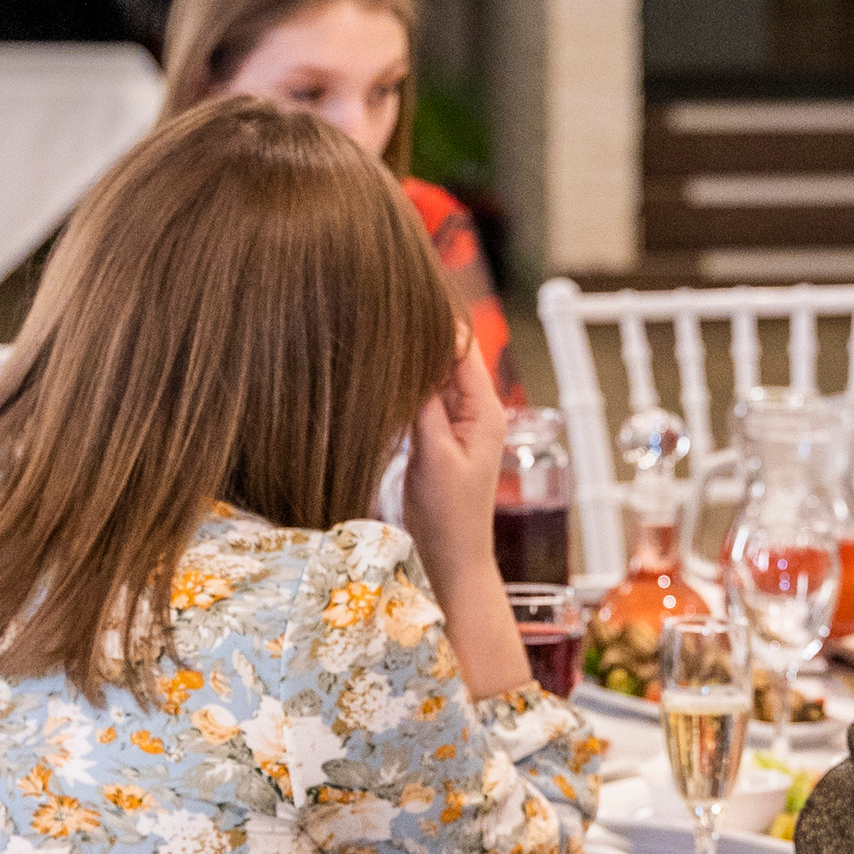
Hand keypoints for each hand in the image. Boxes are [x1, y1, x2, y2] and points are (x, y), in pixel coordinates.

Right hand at [402, 335, 531, 703]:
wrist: (451, 560)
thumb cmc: (450, 517)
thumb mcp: (433, 455)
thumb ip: (423, 405)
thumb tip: (408, 356)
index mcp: (483, 408)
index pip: (461, 345)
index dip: (434, 318)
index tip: (401, 293)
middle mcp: (473, 409)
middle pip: (444, 354)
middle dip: (415, 334)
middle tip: (375, 305)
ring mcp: (455, 422)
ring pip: (428, 375)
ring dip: (405, 359)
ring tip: (370, 331)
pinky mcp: (436, 437)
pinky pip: (420, 398)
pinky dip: (402, 386)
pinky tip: (374, 375)